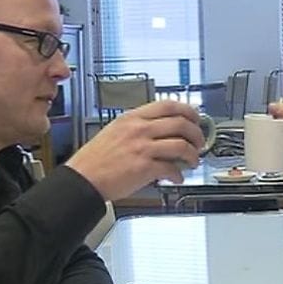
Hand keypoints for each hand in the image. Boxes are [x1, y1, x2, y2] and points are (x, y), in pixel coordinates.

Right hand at [67, 101, 204, 200]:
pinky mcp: (144, 168)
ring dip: (193, 155)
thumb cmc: (95, 159)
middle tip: (200, 142)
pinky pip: (171, 168)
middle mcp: (139, 130)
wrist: (83, 178)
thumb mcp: (114, 131)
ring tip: (193, 161)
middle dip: (197, 133)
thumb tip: (159, 130)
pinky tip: (177, 178)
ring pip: (181, 145)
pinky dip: (178, 175)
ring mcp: (142, 148)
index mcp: (132, 118)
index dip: (188, 110)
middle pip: (181, 123)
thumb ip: (137, 127)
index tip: (195, 118)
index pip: (168, 104)